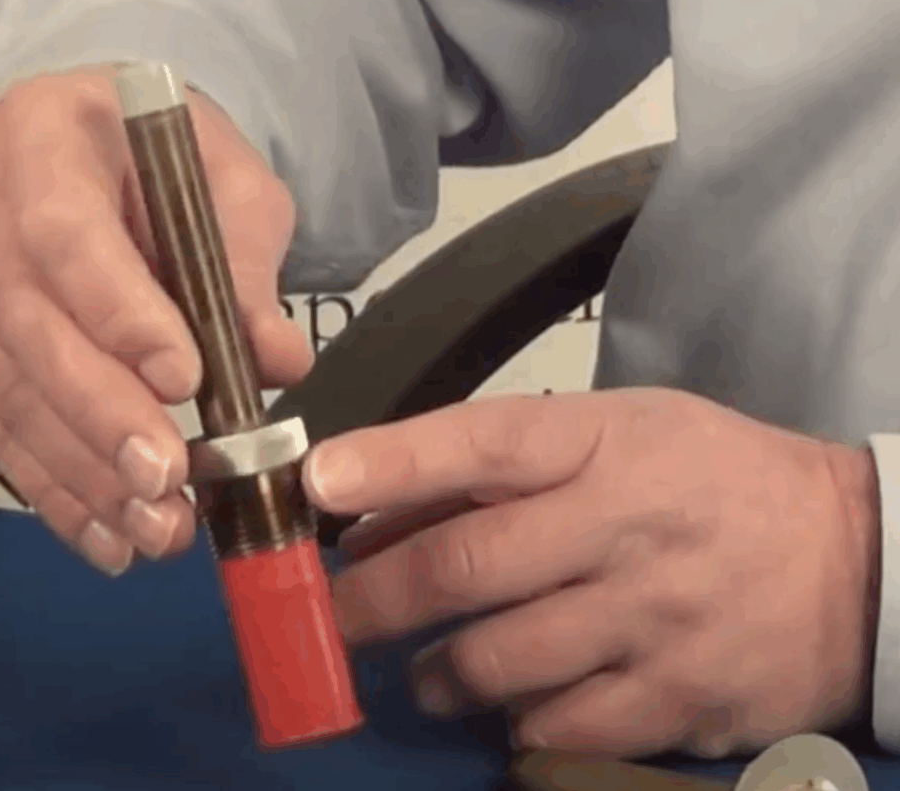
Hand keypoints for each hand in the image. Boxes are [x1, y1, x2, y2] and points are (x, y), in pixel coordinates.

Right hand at [0, 66, 310, 574]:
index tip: (184, 381)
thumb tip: (278, 363)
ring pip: (4, 387)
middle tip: (168, 479)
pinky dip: (50, 486)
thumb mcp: (232, 190)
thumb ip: (251, 270)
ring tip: (153, 526)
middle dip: (103, 415)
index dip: (120, 315)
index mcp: (44, 132)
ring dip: (82, 472)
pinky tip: (105, 532)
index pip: (68, 233)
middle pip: (27, 323)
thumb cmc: (172, 163)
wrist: (100, 152)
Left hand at [304, 388, 880, 758]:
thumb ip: (501, 469)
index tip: (316, 478)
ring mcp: (652, 621)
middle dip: (376, 598)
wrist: (853, 560)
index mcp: (605, 445)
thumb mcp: (620, 435)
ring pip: (500, 661)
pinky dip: (514, 722)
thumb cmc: (713, 480)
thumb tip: (377, 514)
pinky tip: (512, 704)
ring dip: (436, 672)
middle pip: (468, 567)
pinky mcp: (677, 700)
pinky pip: (558, 727)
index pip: (483, 443)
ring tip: (423, 670)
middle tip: (330, 617)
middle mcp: (623, 529)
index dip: (392, 460)